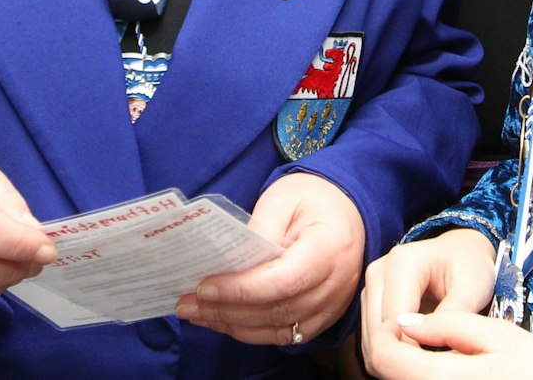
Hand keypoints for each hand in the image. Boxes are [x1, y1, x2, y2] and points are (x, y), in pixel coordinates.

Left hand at [177, 172, 364, 345]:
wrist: (346, 210)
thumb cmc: (312, 199)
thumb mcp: (284, 197)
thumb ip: (260, 228)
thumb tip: (230, 262)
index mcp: (329, 247)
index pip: (283, 280)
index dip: (241, 289)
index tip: (204, 287)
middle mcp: (336, 284)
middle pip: (277, 309)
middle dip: (227, 310)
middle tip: (186, 303)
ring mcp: (333, 306)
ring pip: (278, 328)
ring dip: (233, 325)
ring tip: (196, 313)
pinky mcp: (323, 318)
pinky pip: (285, 335)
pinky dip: (251, 332)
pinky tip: (223, 320)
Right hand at [361, 230, 494, 361]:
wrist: (460, 251)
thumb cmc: (470, 266)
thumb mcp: (473, 287)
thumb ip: (453, 314)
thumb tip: (429, 347)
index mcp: (403, 263)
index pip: (395, 321)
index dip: (413, 349)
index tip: (436, 365)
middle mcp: (378, 271)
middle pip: (376, 331)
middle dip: (401, 355)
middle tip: (432, 368)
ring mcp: (370, 286)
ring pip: (369, 338)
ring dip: (393, 355)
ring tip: (426, 362)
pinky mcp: (369, 300)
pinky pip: (370, 338)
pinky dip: (390, 352)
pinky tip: (415, 355)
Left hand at [366, 310, 532, 379]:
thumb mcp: (500, 334)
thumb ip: (449, 325)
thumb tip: (404, 322)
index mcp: (446, 378)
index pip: (384, 356)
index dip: (382, 330)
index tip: (403, 315)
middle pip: (383, 373)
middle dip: (387, 345)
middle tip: (411, 322)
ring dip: (396, 360)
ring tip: (421, 339)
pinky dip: (411, 373)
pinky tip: (431, 360)